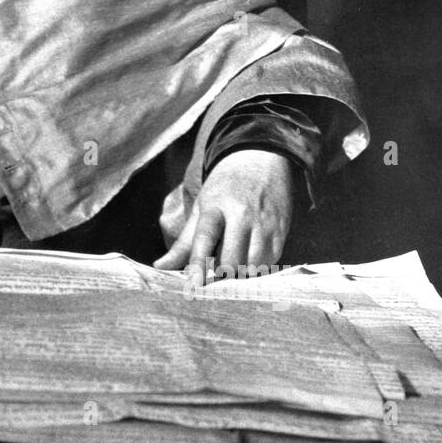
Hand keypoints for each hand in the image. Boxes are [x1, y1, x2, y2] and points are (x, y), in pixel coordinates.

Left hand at [152, 149, 294, 286]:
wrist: (259, 159)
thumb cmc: (224, 188)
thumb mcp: (201, 207)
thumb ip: (184, 242)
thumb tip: (160, 267)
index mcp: (215, 207)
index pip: (205, 239)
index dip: (199, 263)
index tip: (193, 283)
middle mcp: (241, 215)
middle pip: (231, 261)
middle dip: (221, 272)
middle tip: (217, 268)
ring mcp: (264, 223)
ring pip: (253, 266)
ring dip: (241, 272)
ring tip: (234, 261)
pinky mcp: (282, 230)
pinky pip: (271, 262)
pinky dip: (258, 267)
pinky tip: (251, 256)